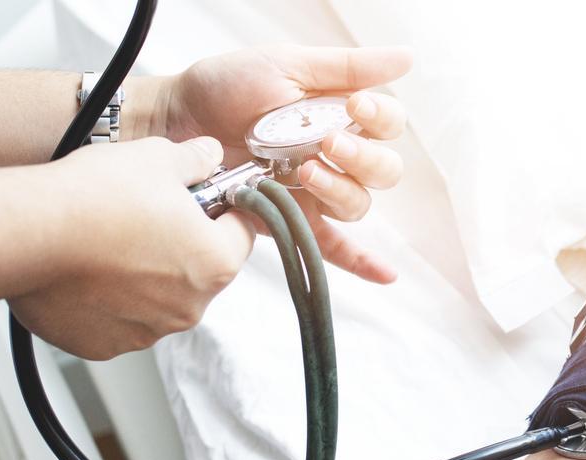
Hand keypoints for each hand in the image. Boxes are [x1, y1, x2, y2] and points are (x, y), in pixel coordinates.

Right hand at [7, 137, 253, 359]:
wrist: (28, 233)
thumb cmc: (96, 198)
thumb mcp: (159, 158)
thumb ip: (196, 160)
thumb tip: (210, 154)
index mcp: (216, 263)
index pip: (243, 234)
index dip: (227, 211)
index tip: (210, 200)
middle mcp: (189, 306)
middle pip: (204, 269)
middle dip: (187, 244)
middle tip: (154, 216)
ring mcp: (148, 330)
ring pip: (164, 297)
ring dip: (151, 275)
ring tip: (116, 242)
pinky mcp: (108, 344)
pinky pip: (125, 318)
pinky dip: (116, 299)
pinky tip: (94, 271)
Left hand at [159, 45, 412, 282]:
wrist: (179, 121)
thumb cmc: (227, 87)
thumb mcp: (288, 65)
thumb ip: (346, 68)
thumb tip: (406, 59)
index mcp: (340, 118)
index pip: (389, 126)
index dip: (381, 120)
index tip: (355, 107)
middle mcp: (335, 157)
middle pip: (382, 171)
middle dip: (362, 158)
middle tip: (326, 143)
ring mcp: (315, 191)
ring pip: (357, 204)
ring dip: (342, 190)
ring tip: (305, 173)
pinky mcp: (293, 219)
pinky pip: (333, 248)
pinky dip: (362, 262)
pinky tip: (385, 275)